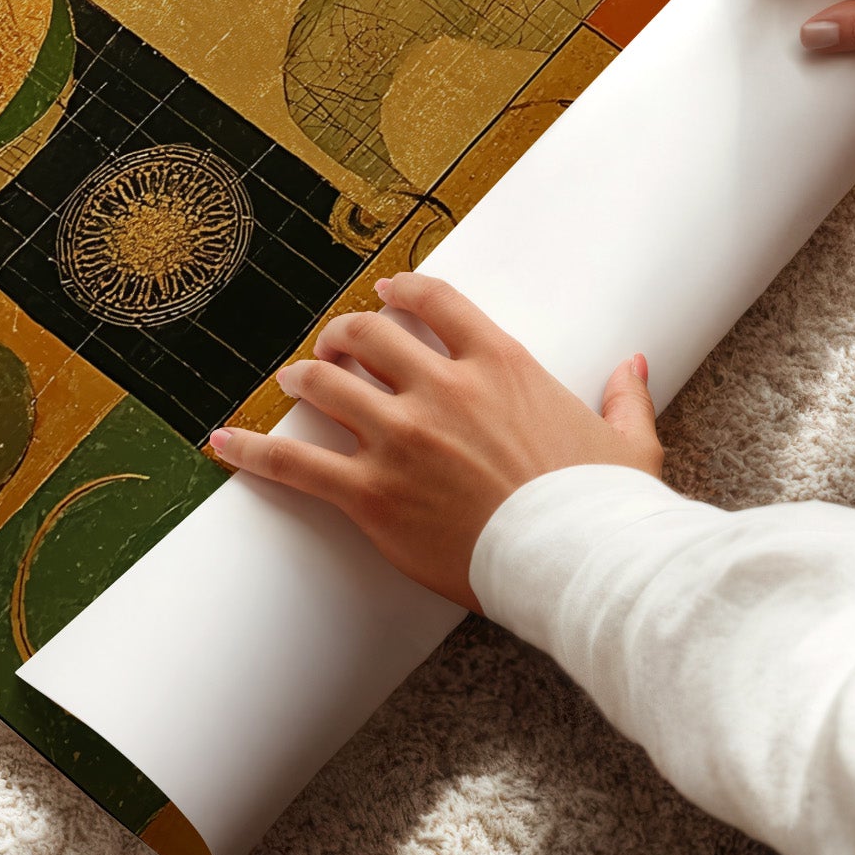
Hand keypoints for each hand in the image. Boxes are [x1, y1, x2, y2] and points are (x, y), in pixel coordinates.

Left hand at [205, 272, 659, 611]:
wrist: (579, 564)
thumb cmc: (604, 508)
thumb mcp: (628, 442)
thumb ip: (623, 396)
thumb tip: (633, 365)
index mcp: (501, 364)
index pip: (434, 301)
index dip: (401, 290)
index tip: (386, 292)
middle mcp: (443, 388)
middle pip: (367, 334)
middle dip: (343, 334)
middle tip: (334, 346)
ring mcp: (402, 438)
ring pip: (325, 384)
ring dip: (303, 377)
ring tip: (292, 380)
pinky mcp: (373, 494)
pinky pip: (295, 463)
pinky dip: (252, 450)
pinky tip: (222, 442)